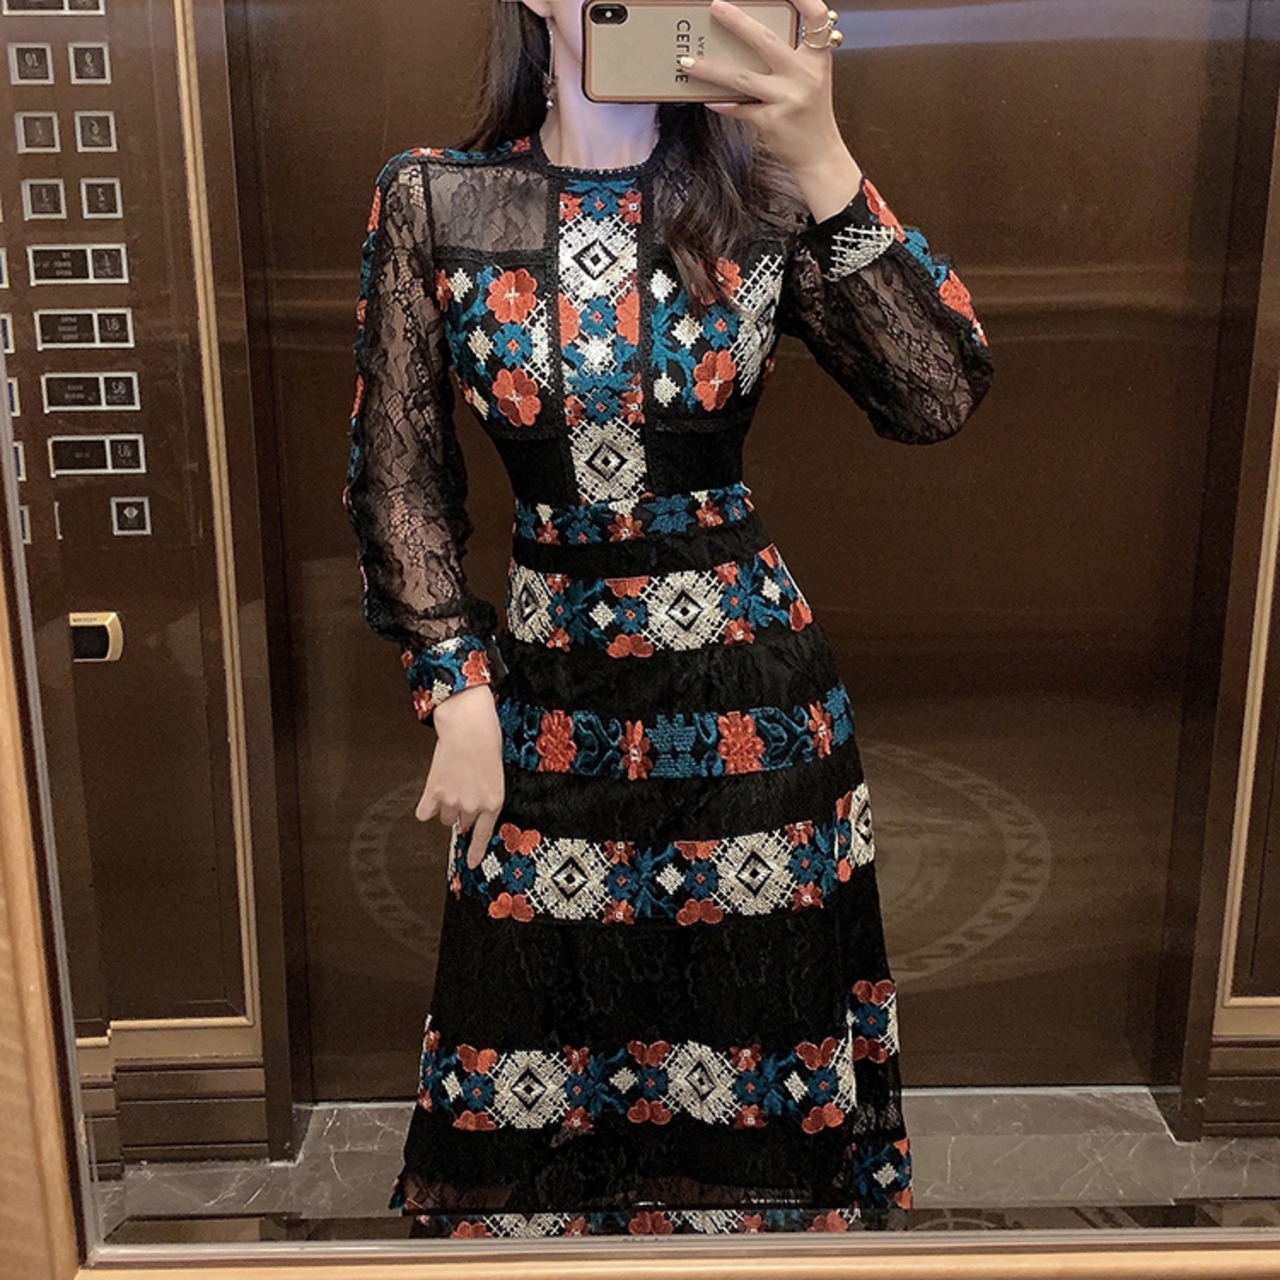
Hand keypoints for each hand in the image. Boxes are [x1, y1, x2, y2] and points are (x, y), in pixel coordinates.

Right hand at [416, 684, 503, 870]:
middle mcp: (473, 806)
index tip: (471, 864)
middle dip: (461, 811)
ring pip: (443, 817)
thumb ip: (485, 797)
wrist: (469, 726)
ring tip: (451, 781)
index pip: (483, 835)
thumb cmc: (486, 743)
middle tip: (463, 789)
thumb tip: (470, 814)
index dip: (476, 852)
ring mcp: (452, 801)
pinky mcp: (434, 792)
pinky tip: (430, 796)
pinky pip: (424, 813)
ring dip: (445, 805)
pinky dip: (426, 806)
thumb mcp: (495, 775)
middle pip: (462, 822)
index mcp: (494, 802)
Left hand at [680, 0, 862, 213]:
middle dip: (737, 22)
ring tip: (688, 62)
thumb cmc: (811, 114)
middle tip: (715, 7)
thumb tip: (750, 39)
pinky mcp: (771, 121)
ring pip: (742, 77)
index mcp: (817, 58)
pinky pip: (739, 107)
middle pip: (766, 41)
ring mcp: (787, 98)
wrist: (819, 155)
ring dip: (711, 69)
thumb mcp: (811, 78)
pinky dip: (721, 102)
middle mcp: (804, 75)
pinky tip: (706, 97)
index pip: (817, 17)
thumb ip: (791, 57)